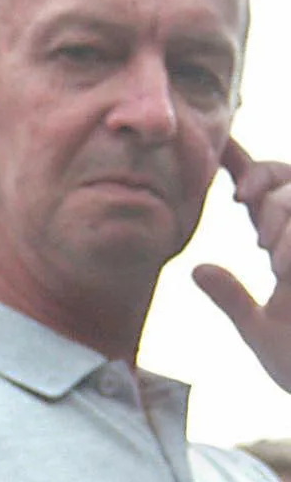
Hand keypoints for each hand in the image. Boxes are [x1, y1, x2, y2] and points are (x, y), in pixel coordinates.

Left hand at [194, 139, 290, 389]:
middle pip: (288, 178)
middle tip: (249, 221)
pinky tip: (286, 265)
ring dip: (284, 215)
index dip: (247, 166)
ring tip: (277, 261)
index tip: (222, 149)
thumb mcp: (260, 332)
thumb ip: (232, 299)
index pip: (268, 194)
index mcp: (290, 250)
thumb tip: (198, 270)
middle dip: (267, 188)